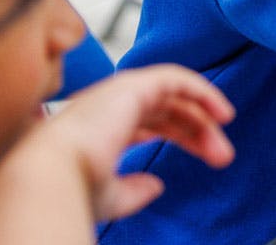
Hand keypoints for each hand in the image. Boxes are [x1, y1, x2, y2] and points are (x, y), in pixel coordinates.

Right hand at [0, 65, 234, 224]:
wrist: (52, 175)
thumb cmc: (71, 190)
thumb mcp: (110, 196)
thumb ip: (134, 189)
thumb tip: (156, 185)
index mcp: (96, 129)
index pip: (146, 124)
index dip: (178, 136)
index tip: (206, 156)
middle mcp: (106, 107)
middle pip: (164, 110)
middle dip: (196, 131)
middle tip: (222, 156)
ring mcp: (117, 93)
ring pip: (173, 96)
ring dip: (203, 117)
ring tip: (223, 145)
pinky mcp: (132, 84)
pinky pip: (176, 78)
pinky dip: (202, 91)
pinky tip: (222, 114)